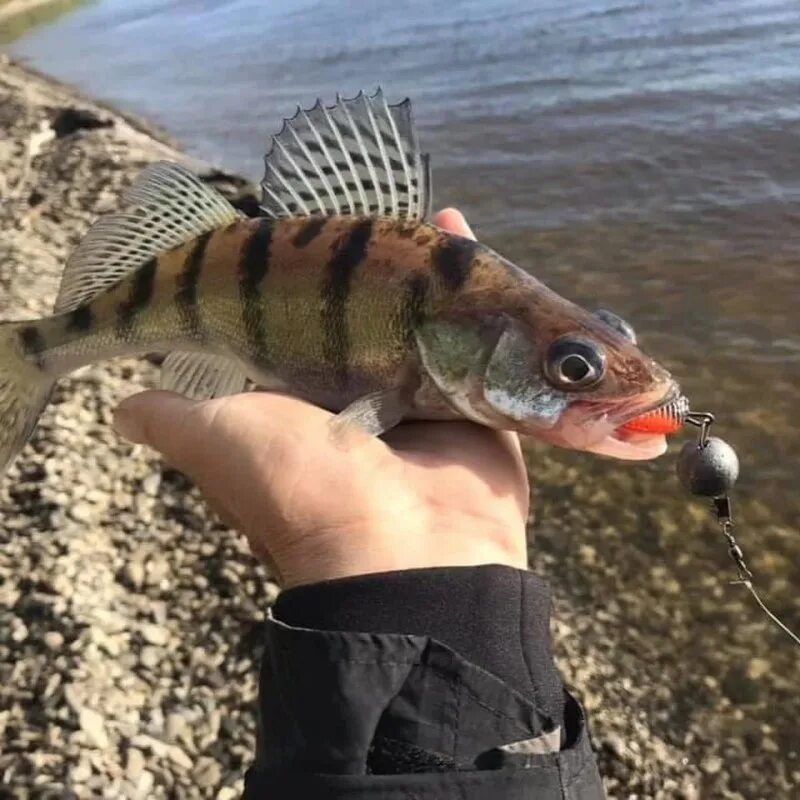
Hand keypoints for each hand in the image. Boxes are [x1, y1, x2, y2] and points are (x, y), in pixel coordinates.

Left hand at [113, 209, 529, 587]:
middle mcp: (366, 403)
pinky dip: (474, 286)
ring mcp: (426, 401)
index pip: (299, 331)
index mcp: (307, 408)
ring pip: (423, 321)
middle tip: (365, 215)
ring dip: (420, 271)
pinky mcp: (479, 401)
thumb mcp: (216, 442)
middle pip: (367, 322)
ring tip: (413, 210)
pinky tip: (459, 223)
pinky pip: (478, 333)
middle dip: (367, 274)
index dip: (298, 288)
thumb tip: (121, 409)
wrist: (403, 551)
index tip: (298, 240)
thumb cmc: (301, 490)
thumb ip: (173, 420)